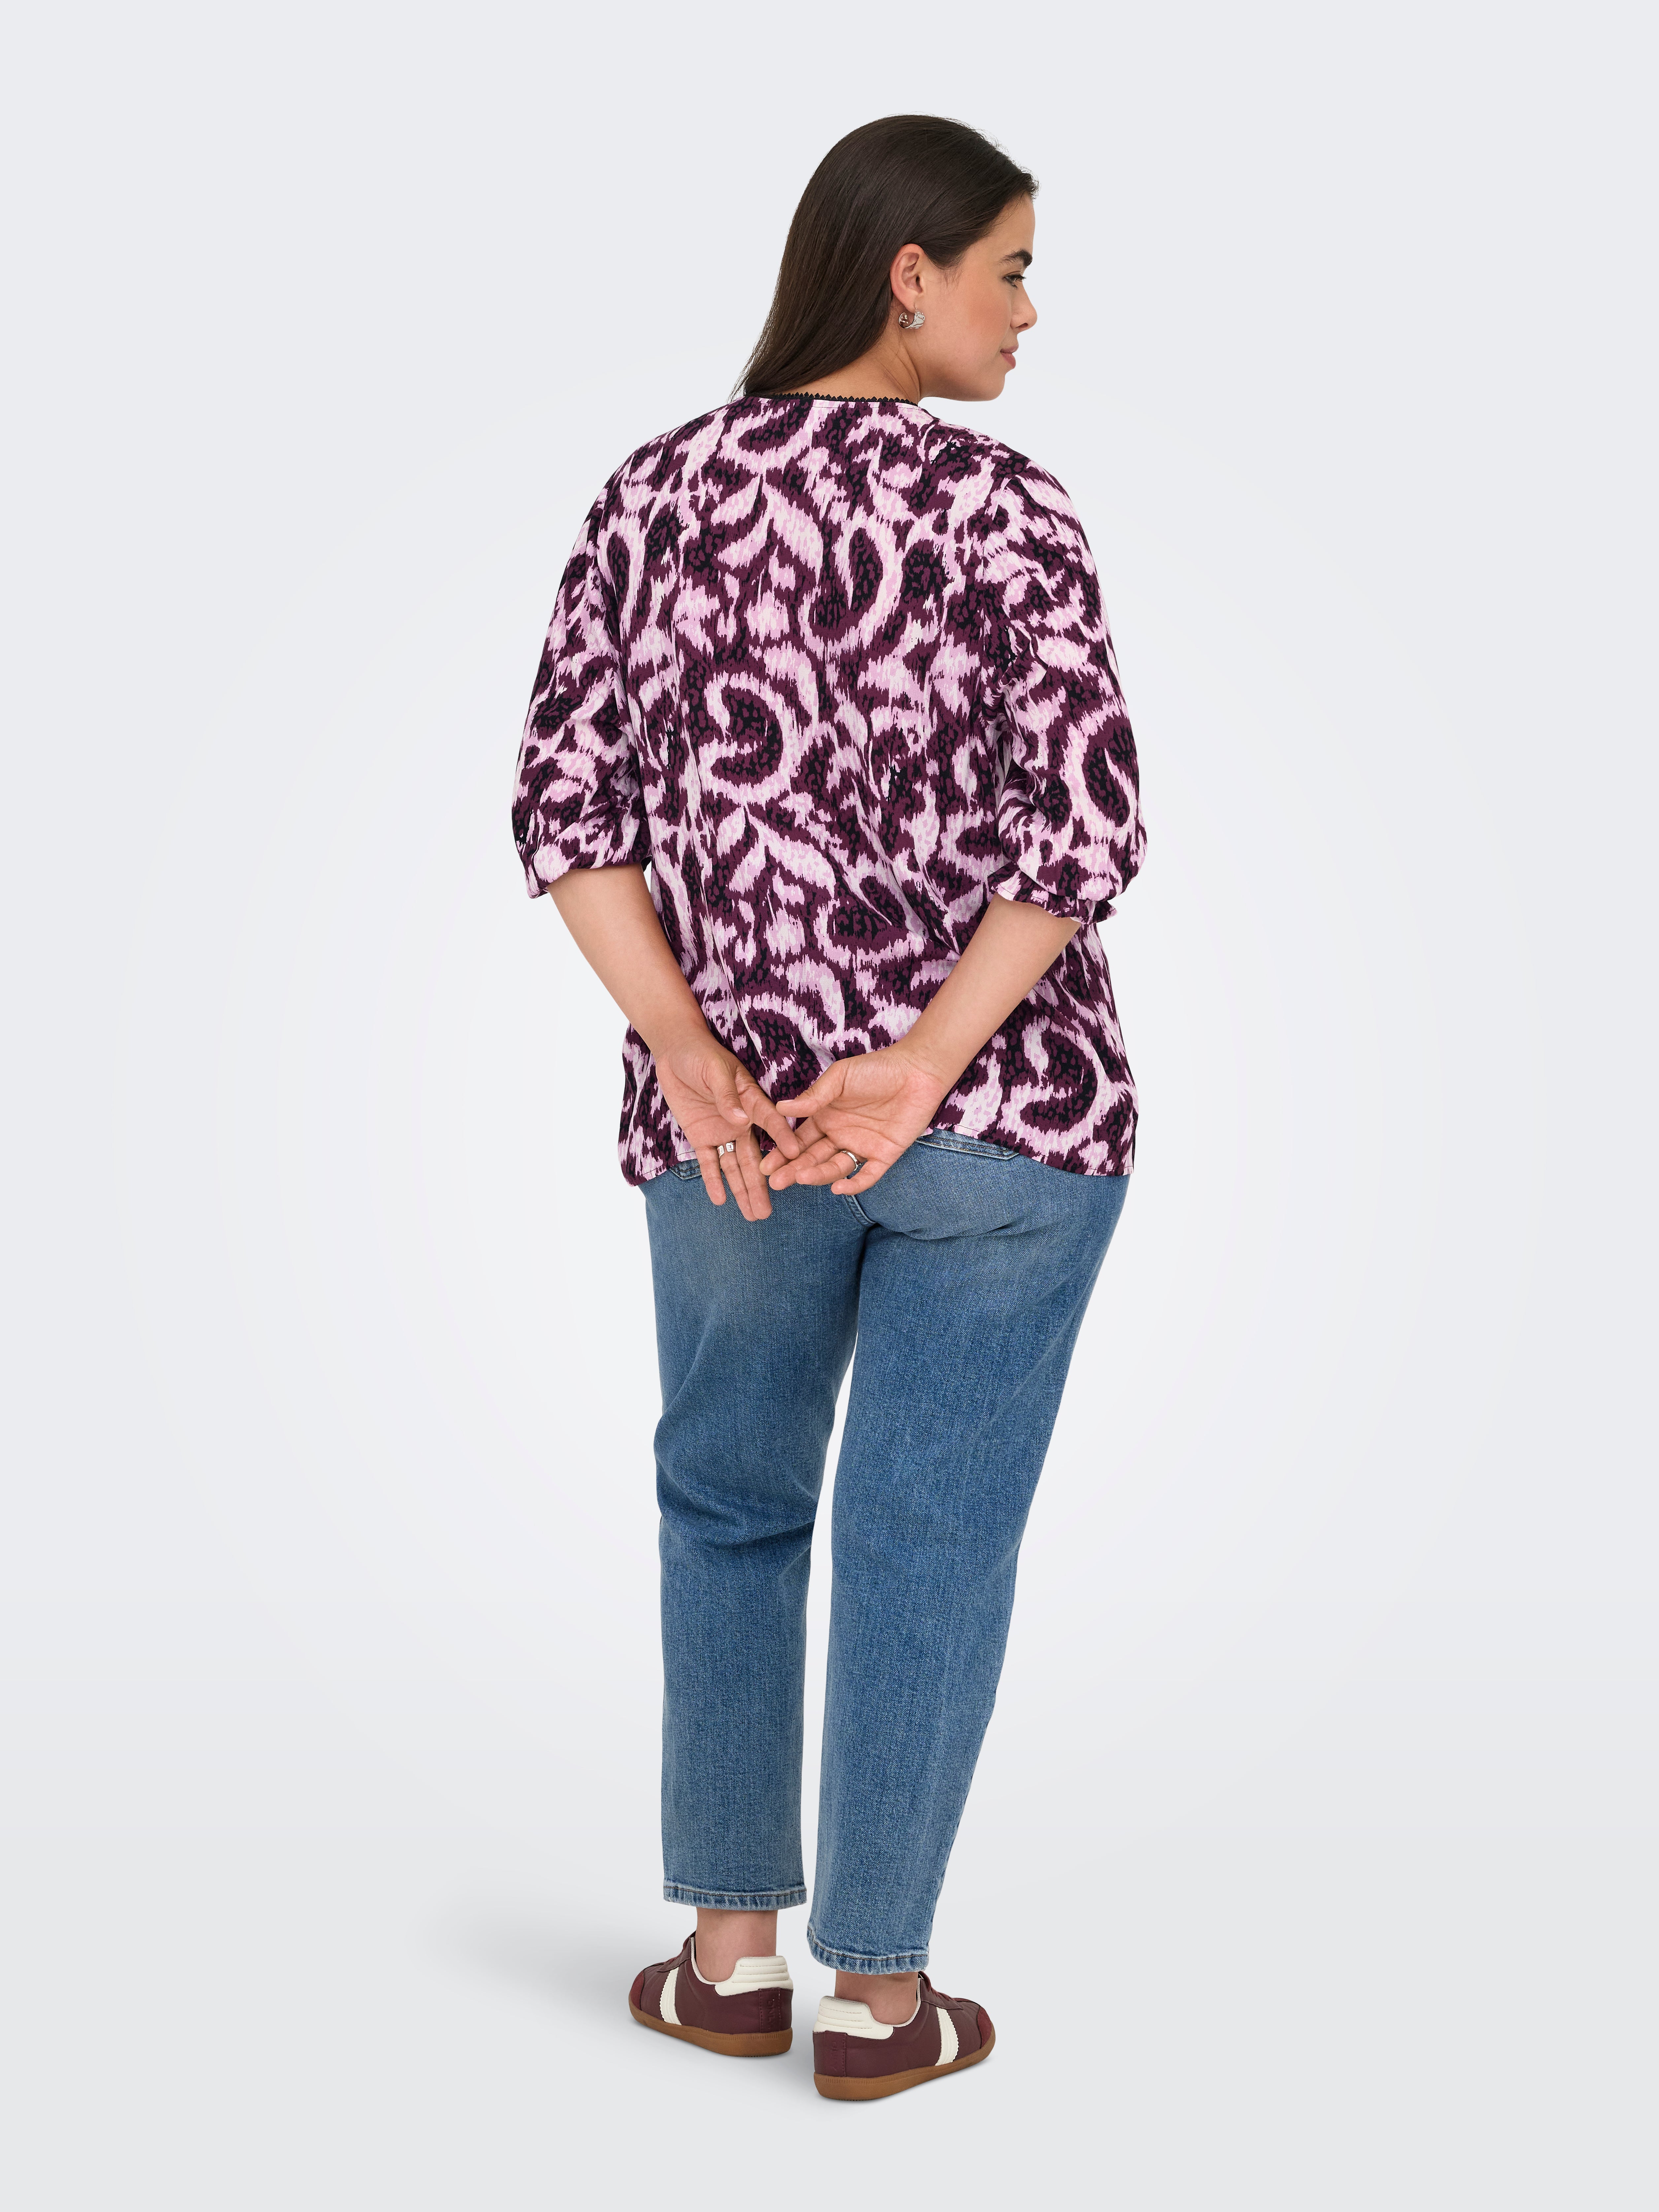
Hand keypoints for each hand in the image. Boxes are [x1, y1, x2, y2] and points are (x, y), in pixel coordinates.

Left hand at [652, 1025, 800, 1220]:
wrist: (675, 1052)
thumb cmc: (700, 1054)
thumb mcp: (715, 1070)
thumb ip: (727, 1096)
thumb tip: (740, 1119)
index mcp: (751, 1101)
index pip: (770, 1122)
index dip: (783, 1138)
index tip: (796, 1155)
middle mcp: (741, 1122)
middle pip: (754, 1158)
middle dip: (761, 1185)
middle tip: (768, 1212)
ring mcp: (722, 1131)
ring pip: (735, 1166)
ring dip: (743, 1190)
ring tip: (753, 1214)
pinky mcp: (701, 1136)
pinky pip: (708, 1162)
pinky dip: (713, 1181)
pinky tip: (721, 1200)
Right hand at [759, 1042, 949, 1197]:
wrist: (917, 1071)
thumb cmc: (876, 1069)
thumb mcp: (840, 1078)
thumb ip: (814, 1097)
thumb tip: (780, 1108)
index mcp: (825, 1118)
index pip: (798, 1141)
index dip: (782, 1153)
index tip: (766, 1165)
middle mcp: (839, 1135)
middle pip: (812, 1158)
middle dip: (793, 1170)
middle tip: (776, 1182)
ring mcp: (861, 1147)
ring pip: (835, 1167)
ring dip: (818, 1175)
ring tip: (801, 1178)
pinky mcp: (884, 1156)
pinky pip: (867, 1175)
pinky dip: (854, 1184)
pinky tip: (838, 1188)